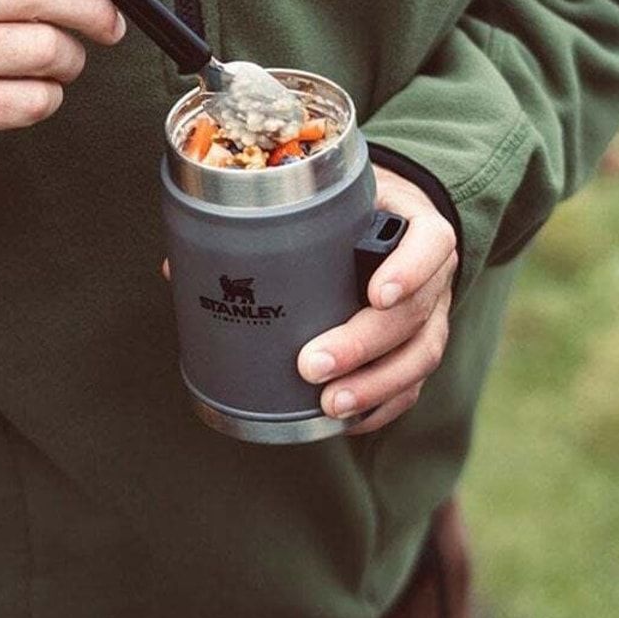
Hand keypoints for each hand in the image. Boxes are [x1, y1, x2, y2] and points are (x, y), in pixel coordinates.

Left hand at [296, 167, 457, 433]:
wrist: (387, 222)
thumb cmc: (350, 211)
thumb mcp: (330, 196)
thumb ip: (273, 216)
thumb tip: (184, 262)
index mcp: (416, 225)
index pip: (431, 243)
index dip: (411, 270)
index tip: (377, 294)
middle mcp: (434, 275)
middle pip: (416, 313)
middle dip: (364, 344)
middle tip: (313, 364)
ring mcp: (432, 316)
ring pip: (420, 357)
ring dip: (374, 386)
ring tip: (329, 405)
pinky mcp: (420, 349)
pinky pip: (412, 386)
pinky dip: (380, 406)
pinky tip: (346, 421)